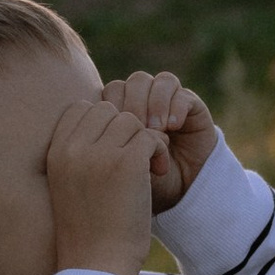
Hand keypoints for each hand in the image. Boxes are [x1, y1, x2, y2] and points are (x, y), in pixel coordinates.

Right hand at [47, 97, 159, 274]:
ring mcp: (99, 154)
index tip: (112, 149)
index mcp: (55, 152)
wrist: (99, 265)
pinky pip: (150, 137)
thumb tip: (108, 118)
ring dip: (145, 140)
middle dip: (125, 130)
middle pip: (108, 110)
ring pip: (131, 121)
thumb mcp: (69, 185)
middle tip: (135, 158)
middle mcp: (73, 148)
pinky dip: (159, 151)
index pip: (80, 107)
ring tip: (148, 168)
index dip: (102, 122)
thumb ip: (79, 153)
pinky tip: (157, 173)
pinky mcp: (127, 163)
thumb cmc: (88, 230)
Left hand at [100, 69, 217, 213]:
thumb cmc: (144, 185)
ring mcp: (169, 102)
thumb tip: (82, 135)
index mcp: (122, 113)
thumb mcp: (119, 171)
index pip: (111, 92)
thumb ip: (102, 151)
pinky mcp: (192, 107)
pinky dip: (176, 107)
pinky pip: (182, 93)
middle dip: (134, 104)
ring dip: (155, 103)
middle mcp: (145, 102)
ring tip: (158, 129)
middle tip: (138, 128)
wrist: (182, 193)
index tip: (114, 134)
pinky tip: (172, 127)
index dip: (113, 107)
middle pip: (134, 82)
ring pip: (158, 81)